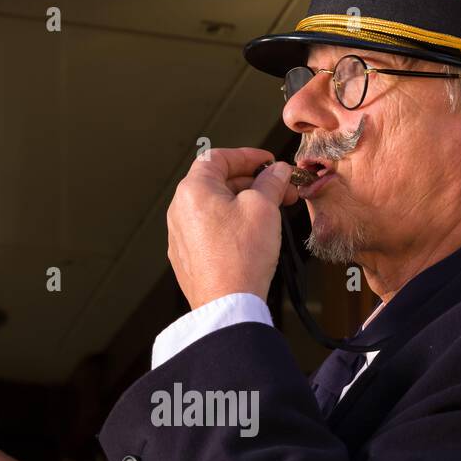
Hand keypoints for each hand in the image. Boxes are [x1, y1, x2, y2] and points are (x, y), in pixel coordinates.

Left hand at [167, 148, 296, 310]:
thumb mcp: (264, 207)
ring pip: (215, 208)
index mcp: (192, 190)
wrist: (228, 304)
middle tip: (280, 190)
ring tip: (272, 213)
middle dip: (252, 183)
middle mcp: (180, 211)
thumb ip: (271, 182)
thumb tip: (278, 171)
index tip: (269, 163)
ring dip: (244, 204)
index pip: (218, 158)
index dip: (247, 156)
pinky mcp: (188, 259)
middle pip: (217, 183)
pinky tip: (253, 235)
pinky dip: (232, 225)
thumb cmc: (241, 256)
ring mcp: (181, 237)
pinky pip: (211, 232)